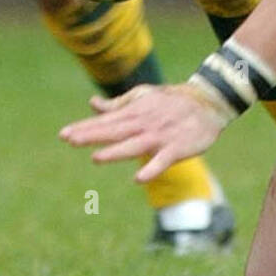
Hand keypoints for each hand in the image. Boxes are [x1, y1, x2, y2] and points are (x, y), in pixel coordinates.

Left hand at [60, 83, 229, 181]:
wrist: (210, 102)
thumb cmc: (174, 100)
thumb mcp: (145, 96)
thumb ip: (118, 105)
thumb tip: (93, 104)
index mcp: (137, 111)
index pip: (108, 120)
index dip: (87, 127)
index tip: (64, 134)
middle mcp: (146, 122)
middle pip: (117, 130)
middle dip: (94, 135)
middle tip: (70, 140)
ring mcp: (162, 135)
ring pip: (136, 144)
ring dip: (117, 151)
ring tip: (96, 158)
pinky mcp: (178, 147)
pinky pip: (164, 159)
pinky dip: (153, 168)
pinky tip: (139, 178)